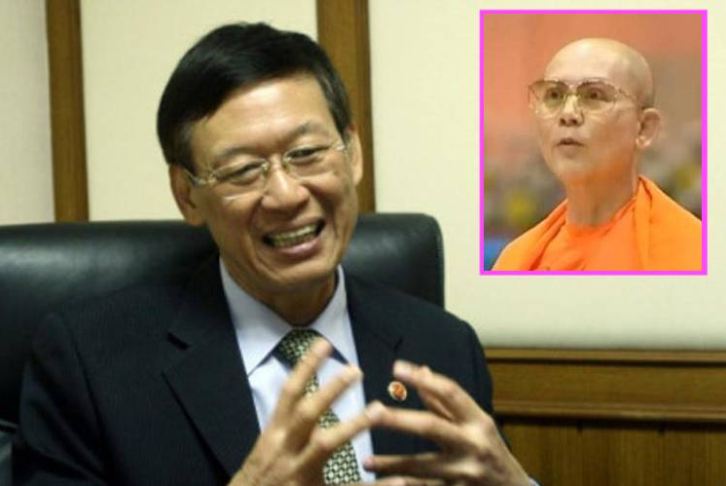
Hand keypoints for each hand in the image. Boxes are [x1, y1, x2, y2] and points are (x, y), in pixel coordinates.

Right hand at [229, 338, 381, 485]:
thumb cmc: (260, 479)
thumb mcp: (268, 449)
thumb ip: (290, 426)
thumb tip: (312, 397)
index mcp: (274, 435)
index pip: (289, 394)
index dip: (305, 367)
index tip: (324, 344)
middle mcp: (284, 450)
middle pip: (306, 414)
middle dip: (330, 390)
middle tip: (355, 370)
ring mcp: (298, 473)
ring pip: (325, 446)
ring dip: (352, 425)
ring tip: (378, 409)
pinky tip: (400, 482)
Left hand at [362, 361, 530, 485]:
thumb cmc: (490, 450)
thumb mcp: (477, 423)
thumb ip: (446, 401)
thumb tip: (421, 370)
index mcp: (478, 421)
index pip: (450, 393)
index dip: (423, 379)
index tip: (397, 368)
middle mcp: (472, 444)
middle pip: (431, 427)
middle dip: (399, 420)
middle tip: (372, 412)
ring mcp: (464, 472)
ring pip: (422, 467)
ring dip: (392, 464)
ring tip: (366, 462)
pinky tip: (382, 485)